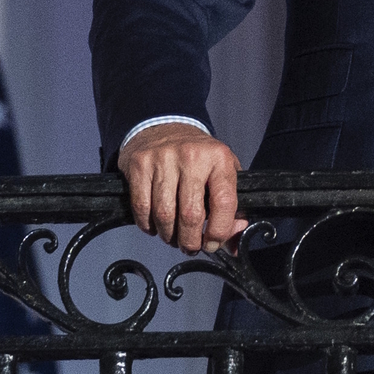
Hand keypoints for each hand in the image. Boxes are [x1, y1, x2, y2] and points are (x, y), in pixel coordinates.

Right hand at [119, 121, 244, 251]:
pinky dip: (147, 225)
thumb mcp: (222, 172)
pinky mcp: (140, 164)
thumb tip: (233, 243)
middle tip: (191, 247)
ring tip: (173, 238)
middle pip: (191, 214)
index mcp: (219, 159)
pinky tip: (155, 226)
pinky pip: (142, 206)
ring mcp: (163, 159)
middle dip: (191, 241)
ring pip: (164, 214)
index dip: (219, 231)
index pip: (224, 202)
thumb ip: (233, 207)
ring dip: (168, 235)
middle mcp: (192, 156)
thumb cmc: (197, 156)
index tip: (214, 243)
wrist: (164, 126)